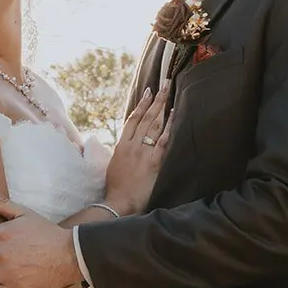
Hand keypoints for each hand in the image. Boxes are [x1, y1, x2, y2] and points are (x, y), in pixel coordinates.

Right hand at [103, 88, 171, 215]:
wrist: (118, 203)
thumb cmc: (115, 189)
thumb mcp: (113, 166)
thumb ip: (121, 154)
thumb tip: (125, 147)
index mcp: (121, 146)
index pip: (132, 120)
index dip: (140, 105)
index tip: (147, 93)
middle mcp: (131, 145)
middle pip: (144, 117)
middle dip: (154, 100)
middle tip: (163, 84)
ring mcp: (142, 152)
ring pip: (153, 125)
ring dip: (161, 107)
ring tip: (168, 93)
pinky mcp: (152, 162)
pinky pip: (162, 140)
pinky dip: (168, 126)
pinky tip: (173, 114)